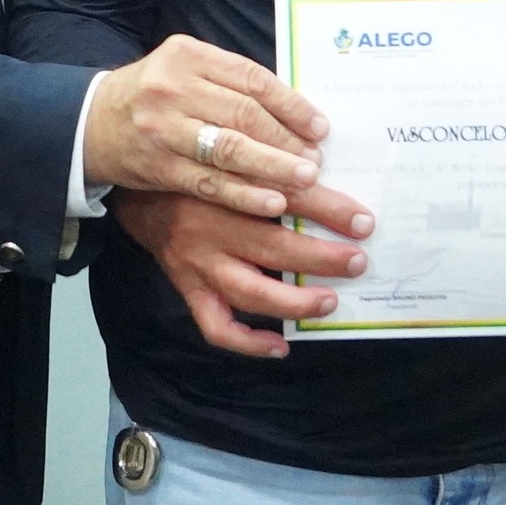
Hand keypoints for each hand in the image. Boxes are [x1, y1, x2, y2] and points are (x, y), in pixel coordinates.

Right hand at [81, 35, 328, 215]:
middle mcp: (174, 88)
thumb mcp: (186, 71)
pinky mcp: (158, 165)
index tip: (319, 127)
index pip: (252, 78)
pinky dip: (244, 193)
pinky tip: (272, 201)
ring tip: (306, 179)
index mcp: (188, 55)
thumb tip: (295, 113)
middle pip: (244, 114)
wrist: (90, 122)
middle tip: (316, 160)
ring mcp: (164, 128)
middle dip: (287, 140)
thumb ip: (231, 83)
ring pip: (230, 149)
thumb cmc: (153, 96)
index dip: (291, 105)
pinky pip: (209, 182)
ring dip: (274, 167)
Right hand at [113, 181, 376, 359]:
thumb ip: (271, 167)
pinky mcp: (189, 289)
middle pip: (274, 246)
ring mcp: (198, 264)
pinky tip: (279, 345)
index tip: (363, 221)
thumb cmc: (199, 174)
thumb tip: (326, 174)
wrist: (142, 196)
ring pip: (251, 292)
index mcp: (225, 186)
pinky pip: (217, 326)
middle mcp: (210, 227)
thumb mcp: (231, 159)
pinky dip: (249, 342)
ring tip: (329, 301)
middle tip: (358, 260)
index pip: (285, 196)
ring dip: (295, 302)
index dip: (329, 209)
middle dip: (323, 257)